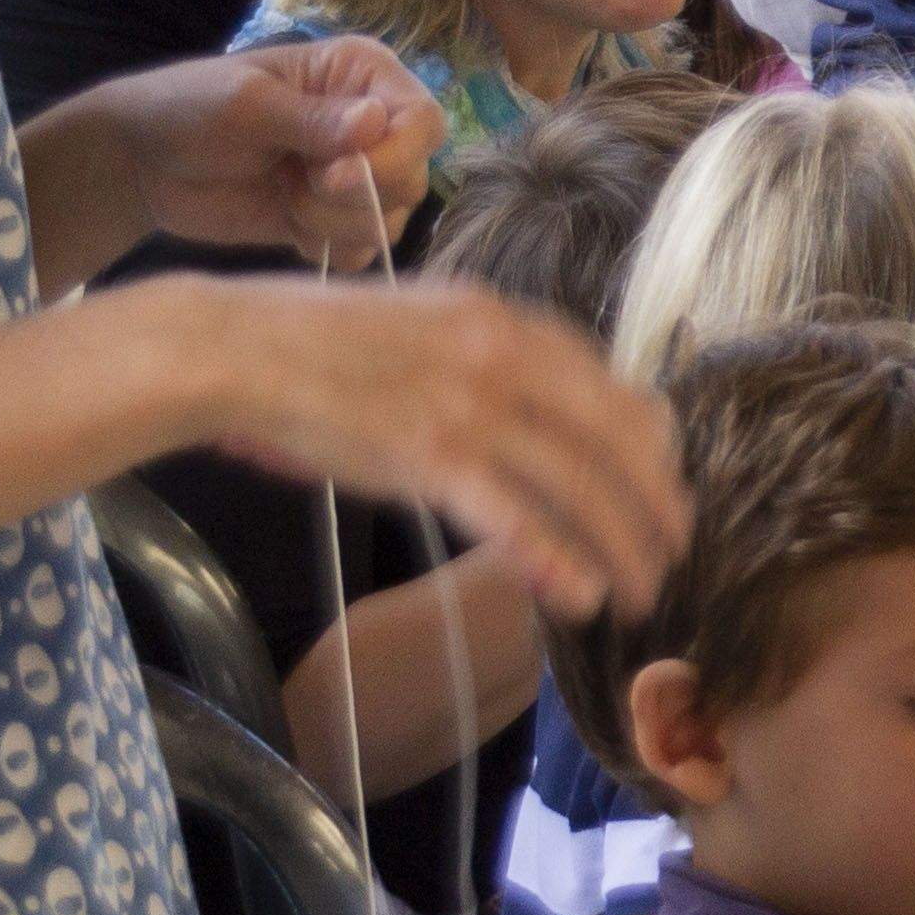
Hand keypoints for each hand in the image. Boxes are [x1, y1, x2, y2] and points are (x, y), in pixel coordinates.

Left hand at [108, 40, 439, 265]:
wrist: (142, 162)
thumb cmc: (186, 107)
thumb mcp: (243, 105)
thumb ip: (310, 119)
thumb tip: (375, 122)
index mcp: (362, 76)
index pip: (422, 119)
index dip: (395, 155)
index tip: (334, 174)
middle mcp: (373, 124)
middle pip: (415, 175)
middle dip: (356, 195)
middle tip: (297, 186)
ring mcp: (358, 175)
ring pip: (392, 218)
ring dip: (335, 222)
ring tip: (284, 200)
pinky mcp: (336, 218)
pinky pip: (365, 249)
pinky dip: (330, 248)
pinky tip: (290, 228)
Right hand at [204, 277, 684, 620]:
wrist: (237, 345)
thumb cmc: (320, 341)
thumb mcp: (430, 325)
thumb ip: (492, 361)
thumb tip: (542, 414)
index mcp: (509, 320)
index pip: (612, 386)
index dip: (651, 444)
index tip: (664, 483)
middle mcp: (507, 355)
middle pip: (617, 437)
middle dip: (658, 501)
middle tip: (677, 548)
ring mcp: (472, 404)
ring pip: (580, 483)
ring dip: (624, 544)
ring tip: (643, 590)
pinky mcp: (429, 453)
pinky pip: (514, 516)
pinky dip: (558, 559)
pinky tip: (584, 594)